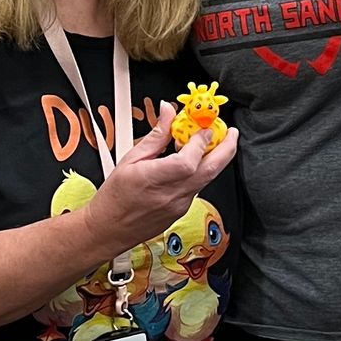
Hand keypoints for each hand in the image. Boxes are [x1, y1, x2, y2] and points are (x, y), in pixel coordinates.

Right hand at [88, 103, 239, 250]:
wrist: (110, 228)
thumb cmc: (115, 197)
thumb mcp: (129, 158)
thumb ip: (156, 135)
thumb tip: (168, 112)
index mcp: (153, 179)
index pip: (187, 161)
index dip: (200, 142)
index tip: (203, 127)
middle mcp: (171, 195)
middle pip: (210, 171)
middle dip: (226, 148)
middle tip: (230, 132)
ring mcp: (180, 205)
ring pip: (208, 178)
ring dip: (216, 158)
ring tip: (211, 142)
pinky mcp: (183, 210)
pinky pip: (199, 186)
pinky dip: (202, 170)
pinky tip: (194, 161)